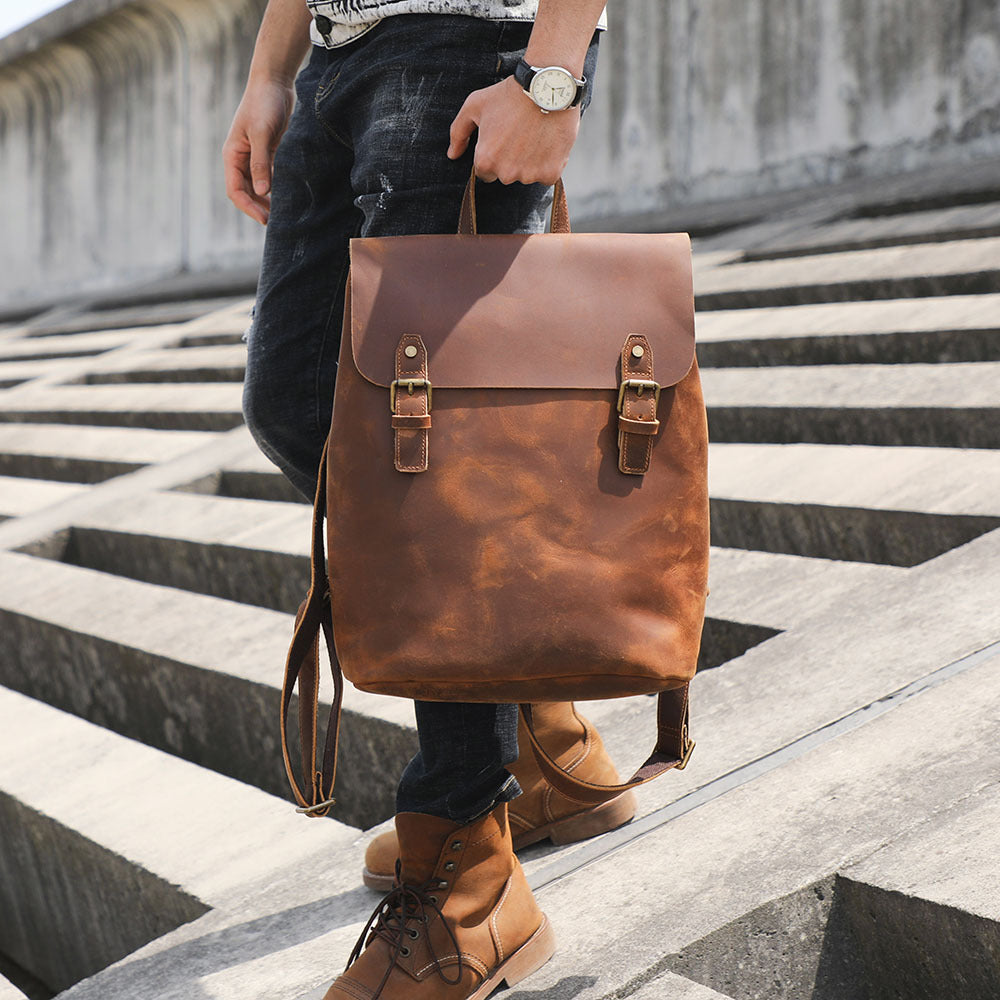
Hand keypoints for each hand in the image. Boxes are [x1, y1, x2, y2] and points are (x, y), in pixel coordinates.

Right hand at [223, 78, 295, 224]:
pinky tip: (285, 198)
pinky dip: (274, 189)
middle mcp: (240, 159)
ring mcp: (253, 156)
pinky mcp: (267, 153)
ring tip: (281, 215)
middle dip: (257, 208)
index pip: (235, 190)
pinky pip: (268, 177)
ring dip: (266, 201)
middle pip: (245, 192)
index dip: (248, 207)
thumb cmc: (264, 104)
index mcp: (232, 155)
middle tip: (276, 223)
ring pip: (257, 187)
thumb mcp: (262, 134)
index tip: (265, 219)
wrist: (274, 82)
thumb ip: (261, 163)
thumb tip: (262, 192)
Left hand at [448, 75, 579, 185]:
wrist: (547, 87)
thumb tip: (452, 154)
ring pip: (526, 176)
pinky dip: (549, 163)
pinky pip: (547, 175)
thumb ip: (458, 132)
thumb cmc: (509, 95)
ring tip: (535, 135)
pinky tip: (548, 142)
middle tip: (519, 134)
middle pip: (505, 175)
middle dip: (510, 160)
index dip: (492, 155)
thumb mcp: (475, 105)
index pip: (484, 172)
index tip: (502, 139)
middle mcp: (506, 173)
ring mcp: (528, 175)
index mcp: (485, 160)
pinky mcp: (550, 174)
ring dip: (530, 162)